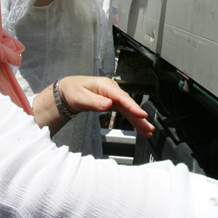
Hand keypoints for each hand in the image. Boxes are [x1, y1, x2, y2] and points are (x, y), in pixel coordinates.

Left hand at [32, 76, 153, 138]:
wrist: (69, 90)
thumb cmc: (73, 90)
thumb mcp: (80, 97)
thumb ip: (95, 101)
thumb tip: (108, 105)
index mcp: (105, 86)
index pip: (121, 97)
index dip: (132, 106)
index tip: (141, 114)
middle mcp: (112, 90)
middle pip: (129, 104)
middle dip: (139, 117)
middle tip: (148, 127)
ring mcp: (114, 97)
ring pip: (129, 110)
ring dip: (138, 121)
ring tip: (147, 131)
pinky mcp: (114, 103)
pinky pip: (125, 112)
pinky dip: (133, 120)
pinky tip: (140, 128)